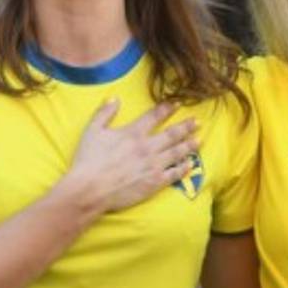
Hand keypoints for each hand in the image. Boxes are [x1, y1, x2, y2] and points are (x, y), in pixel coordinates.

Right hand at [61, 100, 200, 215]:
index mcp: (133, 133)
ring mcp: (153, 166)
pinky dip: (184, 168)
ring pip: (177, 152)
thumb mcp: (92, 131)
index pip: (154, 116)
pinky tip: (191, 164)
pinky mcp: (154, 183)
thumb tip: (114, 98)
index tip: (178, 104)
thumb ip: (104, 113)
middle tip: (197, 122)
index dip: (167, 109)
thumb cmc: (88, 160)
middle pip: (172, 134)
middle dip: (186, 127)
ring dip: (189, 145)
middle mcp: (147, 147)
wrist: (90, 189)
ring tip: (199, 140)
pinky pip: (174, 174)